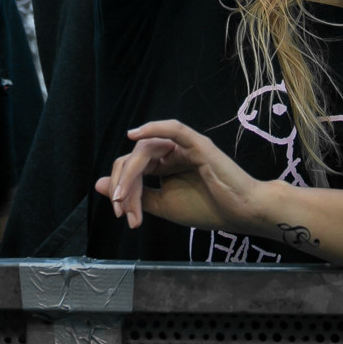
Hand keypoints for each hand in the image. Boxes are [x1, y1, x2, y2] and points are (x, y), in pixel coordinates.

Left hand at [94, 119, 264, 232]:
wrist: (242, 214)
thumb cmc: (209, 209)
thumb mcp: (164, 205)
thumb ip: (136, 195)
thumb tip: (100, 185)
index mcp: (164, 165)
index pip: (132, 168)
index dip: (122, 189)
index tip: (123, 215)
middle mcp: (171, 152)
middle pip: (134, 158)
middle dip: (123, 184)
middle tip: (121, 209)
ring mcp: (185, 146)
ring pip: (146, 149)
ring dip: (130, 173)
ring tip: (124, 197)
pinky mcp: (198, 145)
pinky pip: (173, 129)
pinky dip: (153, 128)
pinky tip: (134, 135)